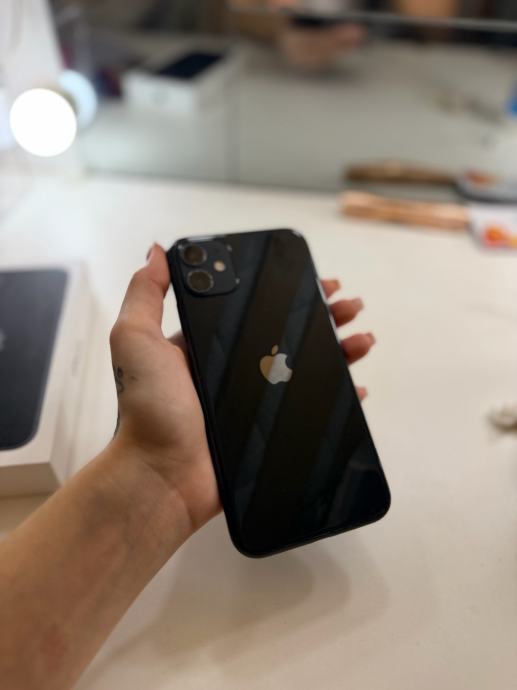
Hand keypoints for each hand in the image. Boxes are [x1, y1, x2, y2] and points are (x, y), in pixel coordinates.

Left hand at [109, 244, 375, 532]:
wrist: (163, 476)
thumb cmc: (148, 410)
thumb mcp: (136, 340)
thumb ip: (145, 294)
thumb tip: (157, 250)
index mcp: (206, 345)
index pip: (253, 310)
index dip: (286, 293)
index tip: (314, 279)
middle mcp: (232, 370)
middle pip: (288, 335)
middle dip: (322, 316)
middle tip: (349, 304)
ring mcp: (253, 401)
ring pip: (306, 367)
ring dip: (338, 349)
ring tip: (363, 338)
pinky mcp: (267, 430)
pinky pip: (309, 407)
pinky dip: (336, 395)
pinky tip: (356, 385)